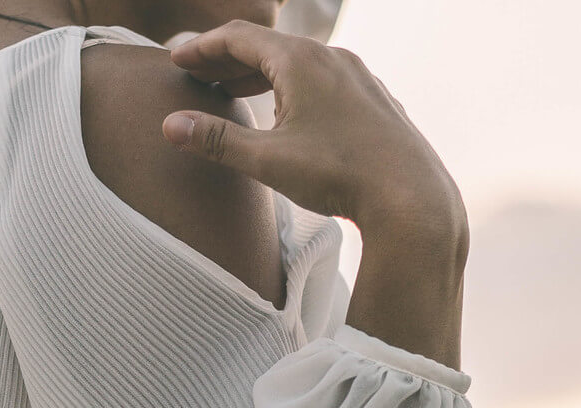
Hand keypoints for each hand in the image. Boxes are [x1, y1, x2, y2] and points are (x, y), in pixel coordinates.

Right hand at [162, 19, 465, 244]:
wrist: (409, 196)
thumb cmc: (338, 174)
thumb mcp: (266, 160)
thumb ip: (215, 141)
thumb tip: (170, 126)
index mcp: (301, 62)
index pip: (239, 38)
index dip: (202, 47)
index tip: (175, 59)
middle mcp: (331, 58)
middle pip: (267, 46)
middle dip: (226, 60)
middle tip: (195, 74)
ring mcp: (356, 77)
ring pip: (295, 63)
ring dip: (257, 74)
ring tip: (230, 92)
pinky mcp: (371, 99)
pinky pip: (320, 80)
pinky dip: (288, 86)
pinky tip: (282, 113)